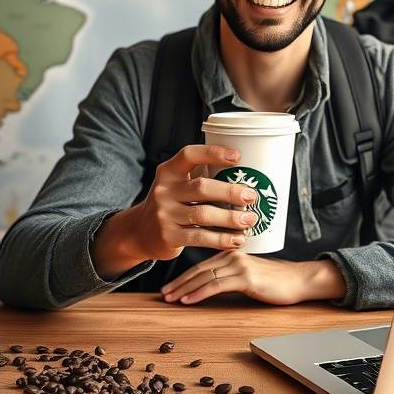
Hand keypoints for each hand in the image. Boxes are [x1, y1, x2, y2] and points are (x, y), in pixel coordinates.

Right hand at [131, 144, 259, 260]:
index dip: (213, 153)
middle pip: (202, 187)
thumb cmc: (171, 203)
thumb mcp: (178, 184)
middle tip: (251, 196)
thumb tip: (244, 172)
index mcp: (169, 171)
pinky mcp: (168, 237)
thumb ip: (201, 176)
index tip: (238, 156)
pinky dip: (221, 239)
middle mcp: (164, 190)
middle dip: (230, 192)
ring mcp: (164, 214)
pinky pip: (200, 237)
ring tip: (249, 220)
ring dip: (230, 218)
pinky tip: (236, 240)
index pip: (190, 155)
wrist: (141, 231)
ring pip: (203, 214)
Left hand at [160, 252, 346, 305]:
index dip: (182, 276)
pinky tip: (188, 300)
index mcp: (231, 252)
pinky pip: (216, 285)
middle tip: (162, 293)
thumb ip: (232, 275)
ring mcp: (239, 265)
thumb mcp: (250, 274)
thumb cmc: (278, 279)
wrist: (301, 279)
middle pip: (198, 269)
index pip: (201, 265)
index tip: (168, 287)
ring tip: (170, 298)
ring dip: (184, 289)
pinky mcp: (246, 277)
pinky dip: (199, 293)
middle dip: (178, 282)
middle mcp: (232, 255)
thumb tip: (214, 285)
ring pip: (204, 277)